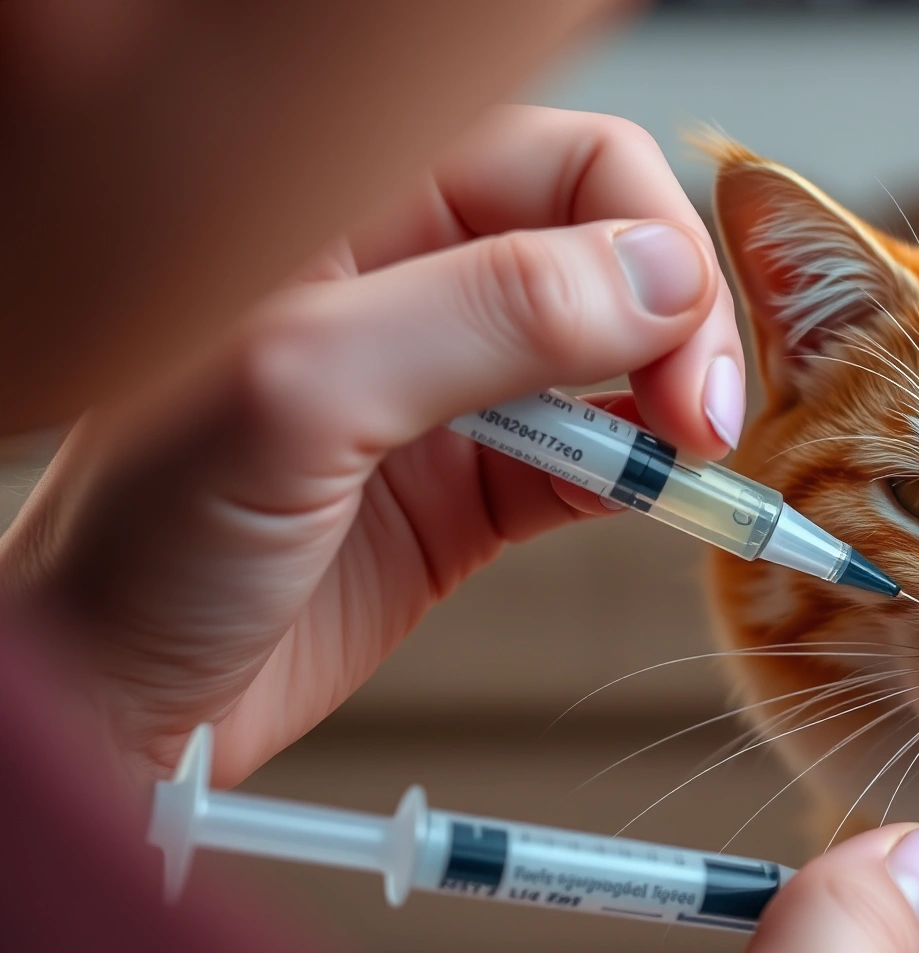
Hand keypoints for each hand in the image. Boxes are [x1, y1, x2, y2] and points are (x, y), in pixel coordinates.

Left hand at [0, 105, 746, 785]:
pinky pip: (594, 460)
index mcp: (348, 217)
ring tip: (693, 465)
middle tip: (702, 418)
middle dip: (675, 324)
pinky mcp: (470, 493)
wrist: (107, 712)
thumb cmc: (137, 548)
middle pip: (604, 253)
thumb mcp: (303, 395)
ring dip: (671, 404)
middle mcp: (405, 288)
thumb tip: (657, 280)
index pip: (558, 164)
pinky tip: (658, 500)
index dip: (643, 241)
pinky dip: (644, 478)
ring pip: (612, 359)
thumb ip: (485, 315)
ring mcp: (443, 393)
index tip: (677, 347)